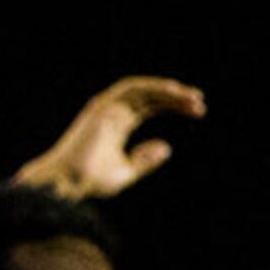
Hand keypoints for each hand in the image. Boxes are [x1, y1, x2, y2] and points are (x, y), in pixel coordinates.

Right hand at [13, 76, 206, 199]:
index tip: (199, 112)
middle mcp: (111, 114)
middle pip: (149, 97)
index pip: (149, 108)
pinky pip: (131, 89)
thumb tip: (167, 147)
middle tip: (201, 103)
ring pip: (142, 90)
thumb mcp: (125, 173)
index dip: (173, 106)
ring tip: (193, 97)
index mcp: (116, 126)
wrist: (68, 181)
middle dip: (176, 98)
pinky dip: (154, 87)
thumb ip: (144, 160)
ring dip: (168, 90)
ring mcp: (106, 109)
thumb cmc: (90, 181)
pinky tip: (175, 92)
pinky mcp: (102, 107)